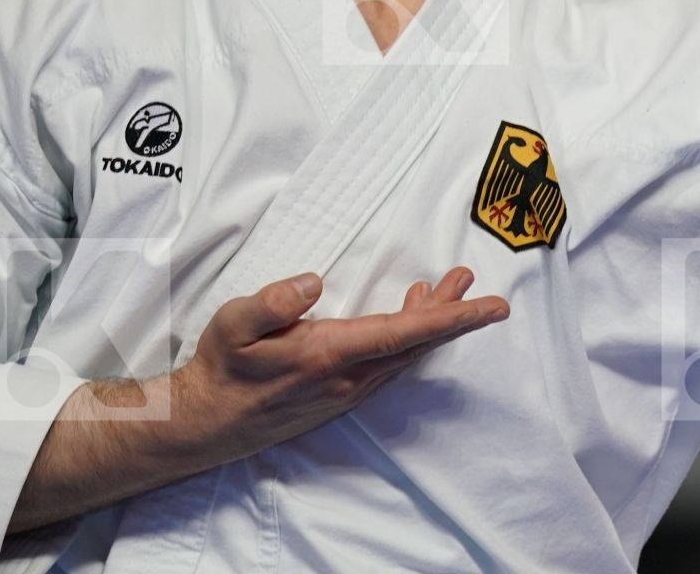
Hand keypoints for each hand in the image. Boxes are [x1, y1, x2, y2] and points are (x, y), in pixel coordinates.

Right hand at [173, 268, 507, 465]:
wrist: (207, 422)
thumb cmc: (223, 368)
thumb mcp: (234, 324)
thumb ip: (272, 302)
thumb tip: (313, 282)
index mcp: (330, 355)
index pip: (406, 333)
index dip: (453, 317)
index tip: (492, 307)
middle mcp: (349, 378)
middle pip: (416, 342)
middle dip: (452, 311)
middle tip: (468, 276)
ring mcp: (349, 390)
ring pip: (405, 353)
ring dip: (431, 321)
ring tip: (447, 287)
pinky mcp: (344, 394)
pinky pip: (390, 363)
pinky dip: (408, 337)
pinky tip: (409, 316)